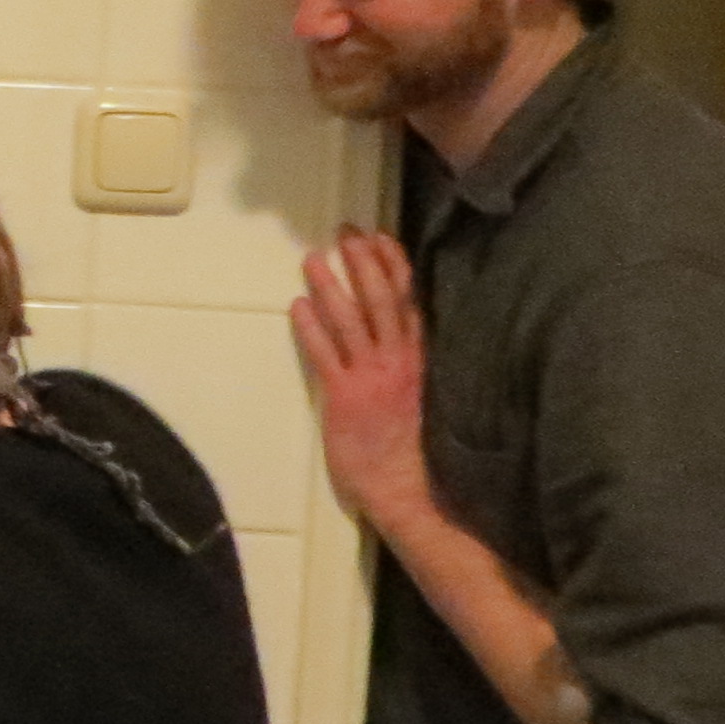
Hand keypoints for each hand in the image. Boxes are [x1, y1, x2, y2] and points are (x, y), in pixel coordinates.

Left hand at [291, 229, 434, 533]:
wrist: (412, 490)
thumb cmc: (422, 452)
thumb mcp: (428, 397)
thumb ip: (416, 367)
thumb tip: (403, 341)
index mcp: (423, 357)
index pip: (410, 300)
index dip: (395, 266)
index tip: (381, 238)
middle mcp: (400, 359)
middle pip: (381, 299)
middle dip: (363, 262)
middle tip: (346, 233)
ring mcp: (372, 376)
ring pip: (350, 319)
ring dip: (331, 286)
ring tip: (313, 258)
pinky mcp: (346, 396)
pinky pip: (325, 354)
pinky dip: (310, 328)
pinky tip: (296, 306)